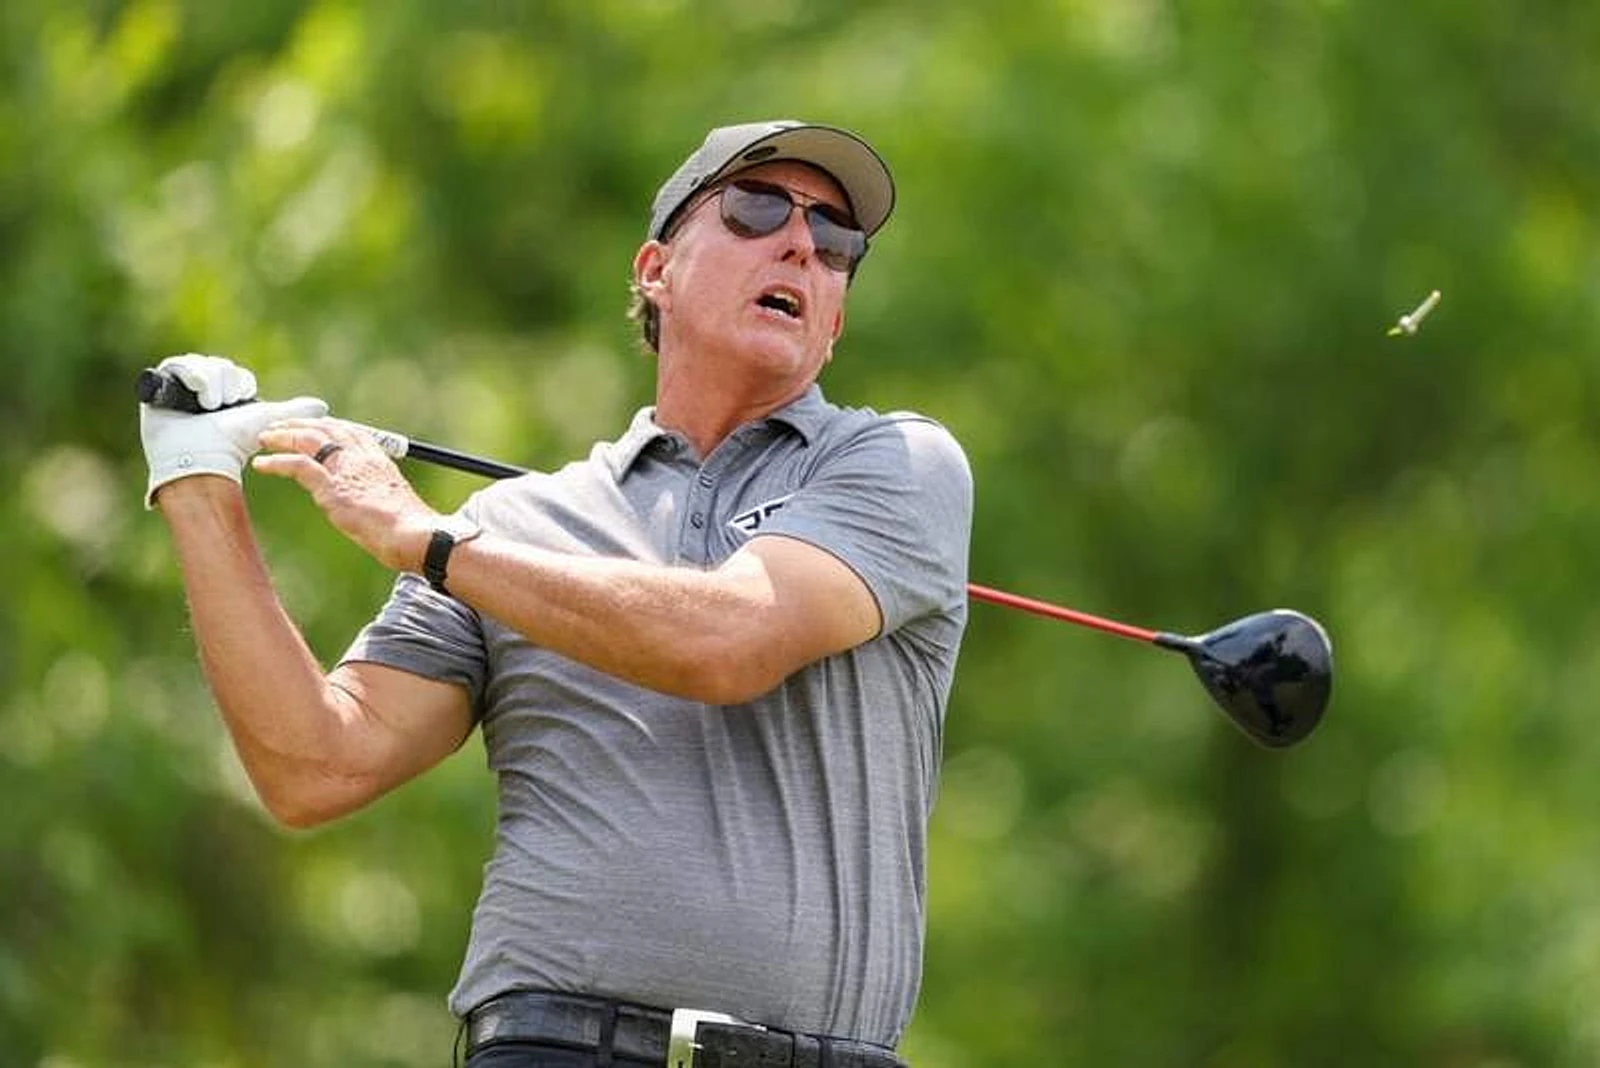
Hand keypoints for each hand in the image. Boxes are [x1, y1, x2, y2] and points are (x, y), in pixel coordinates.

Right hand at [140, 354, 327, 507]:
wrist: (204, 456)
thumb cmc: (232, 444)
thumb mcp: (265, 421)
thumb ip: (293, 412)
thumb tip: (323, 406)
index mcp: (222, 391)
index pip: (233, 371)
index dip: (238, 385)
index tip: (237, 405)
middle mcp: (199, 387)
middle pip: (217, 366)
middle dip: (225, 387)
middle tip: (220, 410)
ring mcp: (177, 387)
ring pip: (201, 365)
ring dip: (211, 387)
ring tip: (206, 408)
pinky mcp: (157, 387)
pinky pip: (177, 366)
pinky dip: (191, 380)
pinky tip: (192, 400)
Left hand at [253, 417, 438, 572]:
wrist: (414, 536)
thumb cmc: (410, 531)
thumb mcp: (396, 505)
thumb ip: (379, 496)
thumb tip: (371, 506)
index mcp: (379, 461)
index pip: (351, 432)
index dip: (329, 425)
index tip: (313, 425)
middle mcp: (362, 459)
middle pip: (327, 429)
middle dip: (301, 424)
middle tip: (280, 426)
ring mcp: (346, 470)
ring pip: (308, 440)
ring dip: (283, 436)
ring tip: (265, 438)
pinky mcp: (332, 487)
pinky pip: (298, 465)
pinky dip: (277, 462)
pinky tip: (262, 464)